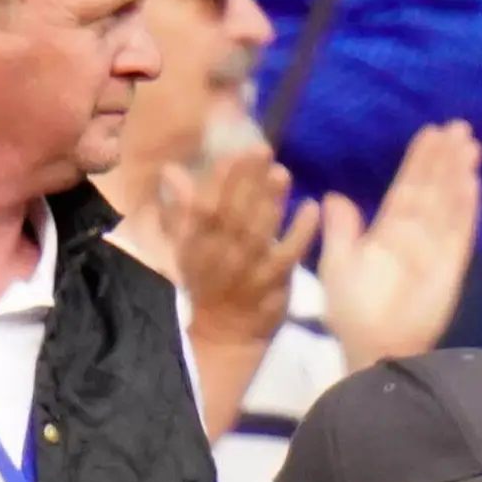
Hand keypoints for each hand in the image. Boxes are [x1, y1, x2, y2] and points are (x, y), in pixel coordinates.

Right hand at [165, 148, 319, 348]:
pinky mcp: (273, 282)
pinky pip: (288, 254)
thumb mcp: (186, 247)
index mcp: (195, 243)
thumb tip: (171, 170)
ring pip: (257, 231)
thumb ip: (182, 209)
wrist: (224, 333)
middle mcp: (219, 253)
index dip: (217, 181)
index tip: (232, 153)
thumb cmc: (208, 283)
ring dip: (270, 201)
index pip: (203, 207)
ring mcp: (247, 268)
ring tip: (281, 172)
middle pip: (232, 212)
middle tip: (261, 149)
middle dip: (246, 180)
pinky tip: (310, 207)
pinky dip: (300, 231)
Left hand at [318, 121, 481, 370]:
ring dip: (459, 173)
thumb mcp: (336, 264)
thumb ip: (340, 230)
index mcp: (388, 232)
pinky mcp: (451, 265)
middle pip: (433, 188)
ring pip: (449, 202)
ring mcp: (436, 247)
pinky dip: (466, 206)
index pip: (406, 188)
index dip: (419, 161)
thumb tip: (334, 195)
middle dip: (445, 158)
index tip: (430, 133)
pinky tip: (471, 180)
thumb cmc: (352, 311)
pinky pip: (460, 230)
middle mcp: (415, 235)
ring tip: (468, 143)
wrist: (372, 347)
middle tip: (457, 126)